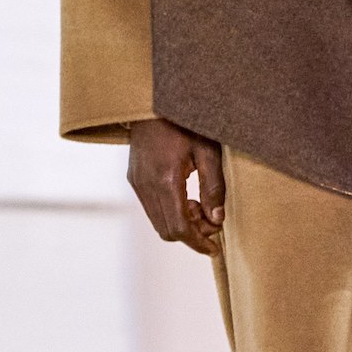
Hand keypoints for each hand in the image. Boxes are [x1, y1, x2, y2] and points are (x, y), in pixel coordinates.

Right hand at [128, 117, 224, 253]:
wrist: (154, 102)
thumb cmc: (186, 121)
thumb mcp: (208, 151)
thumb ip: (214, 186)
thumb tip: (217, 218)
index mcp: (166, 179)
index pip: (179, 227)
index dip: (198, 243)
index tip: (215, 248)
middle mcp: (146, 185)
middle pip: (167, 230)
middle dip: (192, 234)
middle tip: (212, 222)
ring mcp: (137, 182)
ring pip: (158, 222)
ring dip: (181, 223)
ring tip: (201, 206)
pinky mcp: (134, 178)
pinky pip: (151, 208)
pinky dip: (170, 212)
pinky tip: (186, 197)